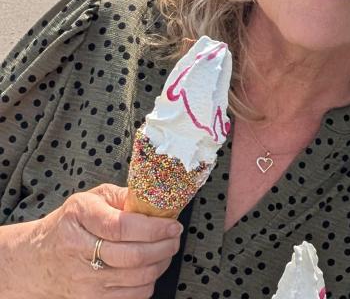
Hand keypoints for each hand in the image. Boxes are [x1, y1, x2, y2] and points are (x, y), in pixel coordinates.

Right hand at [25, 183, 182, 298]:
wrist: (37, 258)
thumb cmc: (70, 225)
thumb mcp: (92, 199)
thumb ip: (124, 197)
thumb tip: (157, 199)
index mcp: (80, 217)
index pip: (122, 227)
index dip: (154, 227)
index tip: (173, 224)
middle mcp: (80, 250)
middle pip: (134, 256)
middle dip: (165, 246)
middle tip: (175, 237)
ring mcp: (85, 279)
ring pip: (138, 278)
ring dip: (162, 263)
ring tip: (166, 249)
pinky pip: (134, 295)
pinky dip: (150, 281)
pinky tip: (150, 266)